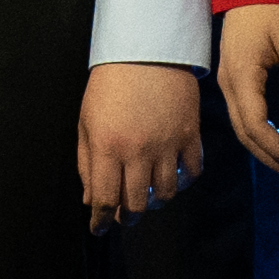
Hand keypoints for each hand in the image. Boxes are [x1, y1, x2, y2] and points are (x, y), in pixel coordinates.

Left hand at [75, 62, 205, 227]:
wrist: (147, 50)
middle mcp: (138, 151)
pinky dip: (183, 180)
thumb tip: (91, 198)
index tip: (99, 228)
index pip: (105, 199)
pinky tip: (174, 177)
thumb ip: (86, 163)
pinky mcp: (190, 134)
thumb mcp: (86, 122)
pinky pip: (192, 171)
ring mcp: (167, 144)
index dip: (100, 221)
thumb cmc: (110, 84)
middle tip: (125, 215)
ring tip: (149, 196)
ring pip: (165, 193)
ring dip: (155, 201)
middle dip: (127, 215)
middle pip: (136, 203)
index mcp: (107, 147)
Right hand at [218, 5, 278, 169]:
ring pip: (242, 127)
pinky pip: (243, 115)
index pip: (255, 126)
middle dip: (272, 157)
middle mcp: (229, 86)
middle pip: (246, 134)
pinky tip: (277, 140)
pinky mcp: (233, 80)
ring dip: (266, 149)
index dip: (277, 148)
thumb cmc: (274, 9)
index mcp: (241, 78)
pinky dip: (259, 133)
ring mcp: (228, 83)